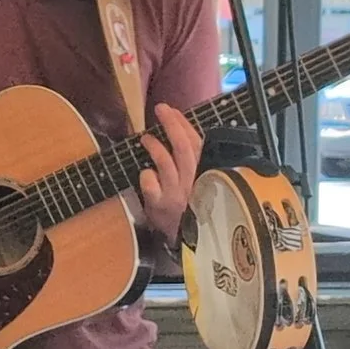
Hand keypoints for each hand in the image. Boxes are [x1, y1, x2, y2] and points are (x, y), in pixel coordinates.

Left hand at [135, 104, 205, 244]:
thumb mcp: (199, 182)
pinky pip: (151, 185)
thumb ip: (193, 160)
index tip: (171, 110)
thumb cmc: (190, 205)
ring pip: (166, 163)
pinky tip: (144, 173)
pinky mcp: (160, 205)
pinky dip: (146, 175)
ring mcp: (176, 194)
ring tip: (145, 138)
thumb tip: (179, 131)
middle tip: (160, 109)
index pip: (196, 142)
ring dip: (154, 146)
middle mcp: (193, 181)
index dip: (183, 124)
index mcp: (205, 173)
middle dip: (170, 125)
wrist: (188, 239)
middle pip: (182, 148)